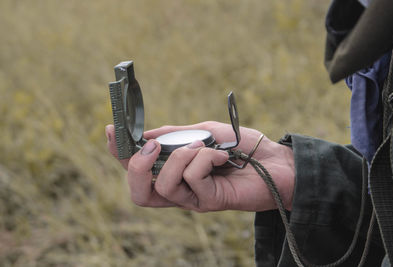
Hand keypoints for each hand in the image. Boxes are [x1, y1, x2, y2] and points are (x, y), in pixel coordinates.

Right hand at [106, 121, 294, 211]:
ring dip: (180, 156)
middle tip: (152, 147)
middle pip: (139, 192)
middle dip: (137, 167)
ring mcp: (193, 197)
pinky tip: (222, 156)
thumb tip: (145, 135)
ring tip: (202, 146)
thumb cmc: (241, 146)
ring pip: (163, 186)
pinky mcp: (209, 201)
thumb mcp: (204, 132)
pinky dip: (204, 159)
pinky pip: (193, 179)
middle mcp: (179, 188)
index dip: (119, 153)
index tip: (112, 129)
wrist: (275, 160)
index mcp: (173, 170)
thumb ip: (175, 135)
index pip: (136, 169)